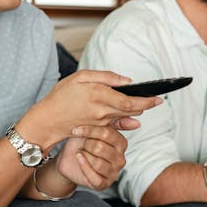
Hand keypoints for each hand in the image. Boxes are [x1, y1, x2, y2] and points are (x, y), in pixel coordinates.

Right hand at [20, 70, 160, 148]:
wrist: (47, 121)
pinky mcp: (97, 129)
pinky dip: (126, 121)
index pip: (130, 101)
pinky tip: (132, 120)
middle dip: (145, 105)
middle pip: (131, 110)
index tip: (159, 98)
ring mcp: (100, 123)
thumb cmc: (60, 96)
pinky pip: (116, 125)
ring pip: (124, 116)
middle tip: (156, 100)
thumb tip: (127, 81)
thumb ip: (105, 77)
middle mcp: (102, 111)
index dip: (147, 101)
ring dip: (135, 111)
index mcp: (99, 95)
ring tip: (144, 104)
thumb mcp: (80, 77)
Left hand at [56, 125, 133, 189]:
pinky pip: (94, 177)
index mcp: (121, 144)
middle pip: (100, 148)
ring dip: (84, 156)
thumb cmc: (82, 142)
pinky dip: (83, 167)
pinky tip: (79, 159)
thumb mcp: (95, 128)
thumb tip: (138, 123)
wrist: (69, 159)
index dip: (90, 131)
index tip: (76, 130)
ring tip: (81, 152)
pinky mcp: (103, 184)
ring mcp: (113, 173)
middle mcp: (120, 159)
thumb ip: (114, 122)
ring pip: (97, 163)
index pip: (107, 134)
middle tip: (81, 144)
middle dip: (86, 144)